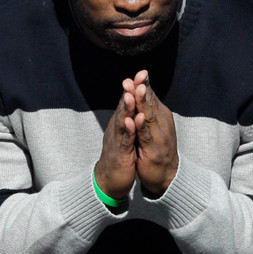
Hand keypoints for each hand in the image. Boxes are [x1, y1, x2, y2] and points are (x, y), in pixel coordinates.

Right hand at [94, 78, 138, 199]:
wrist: (110, 180)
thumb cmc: (120, 156)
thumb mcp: (125, 134)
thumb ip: (127, 119)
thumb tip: (132, 102)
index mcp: (121, 124)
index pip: (128, 103)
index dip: (134, 88)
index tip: (142, 73)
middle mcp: (117, 129)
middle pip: (124, 108)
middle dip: (130, 92)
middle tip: (136, 76)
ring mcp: (117, 141)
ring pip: (122, 122)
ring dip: (127, 108)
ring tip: (131, 94)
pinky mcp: (120, 154)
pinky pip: (124, 141)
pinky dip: (128, 131)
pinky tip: (132, 121)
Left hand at [131, 70, 177, 196]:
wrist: (166, 175)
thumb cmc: (157, 148)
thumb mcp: (153, 126)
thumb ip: (149, 110)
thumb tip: (143, 90)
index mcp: (161, 117)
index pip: (152, 98)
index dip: (145, 85)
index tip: (139, 72)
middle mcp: (162, 124)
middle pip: (151, 104)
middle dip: (142, 90)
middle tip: (137, 76)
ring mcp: (159, 137)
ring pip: (149, 117)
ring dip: (142, 103)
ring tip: (137, 90)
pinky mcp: (152, 150)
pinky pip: (145, 136)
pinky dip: (141, 127)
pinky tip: (136, 118)